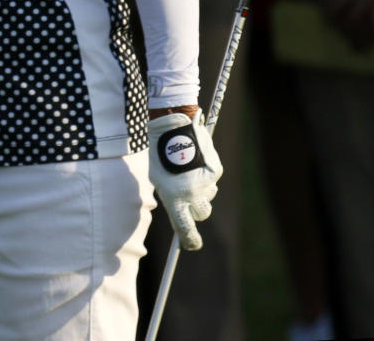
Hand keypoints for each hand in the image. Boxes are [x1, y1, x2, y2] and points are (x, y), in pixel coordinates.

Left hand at [148, 110, 222, 250]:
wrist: (172, 127)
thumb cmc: (158, 153)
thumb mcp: (157, 179)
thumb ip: (171, 198)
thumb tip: (182, 214)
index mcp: (174, 198)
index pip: (186, 229)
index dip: (190, 240)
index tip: (192, 245)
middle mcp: (192, 194)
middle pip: (201, 214)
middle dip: (196, 209)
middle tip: (188, 197)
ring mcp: (206, 184)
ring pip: (208, 196)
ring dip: (200, 190)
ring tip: (187, 170)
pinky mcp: (215, 172)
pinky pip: (212, 181)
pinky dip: (205, 175)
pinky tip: (195, 161)